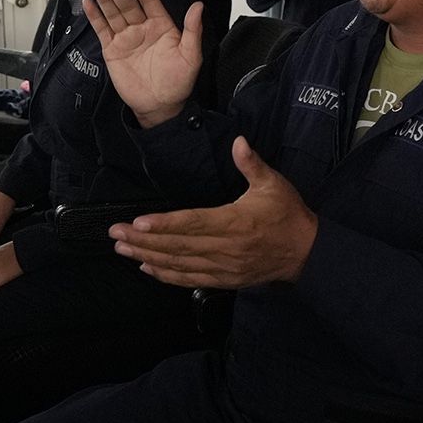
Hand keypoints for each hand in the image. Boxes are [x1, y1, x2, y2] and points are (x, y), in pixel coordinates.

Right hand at [84, 0, 203, 128]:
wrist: (159, 106)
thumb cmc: (177, 82)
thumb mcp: (191, 56)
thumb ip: (192, 30)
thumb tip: (198, 6)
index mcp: (161, 26)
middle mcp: (142, 28)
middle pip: (128, 4)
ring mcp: (126, 38)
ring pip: (114, 13)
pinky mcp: (113, 49)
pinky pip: (102, 29)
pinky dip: (95, 17)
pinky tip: (89, 4)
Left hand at [110, 137, 318, 287]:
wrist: (306, 252)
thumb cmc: (287, 215)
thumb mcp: (273, 184)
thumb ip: (252, 164)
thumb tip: (238, 142)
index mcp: (234, 222)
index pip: (193, 223)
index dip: (164, 224)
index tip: (138, 222)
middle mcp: (225, 248)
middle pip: (178, 246)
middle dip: (144, 241)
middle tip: (116, 234)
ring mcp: (223, 267)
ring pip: (180, 265)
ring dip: (149, 257)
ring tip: (123, 250)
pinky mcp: (224, 279)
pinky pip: (190, 279)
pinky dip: (166, 275)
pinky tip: (147, 268)